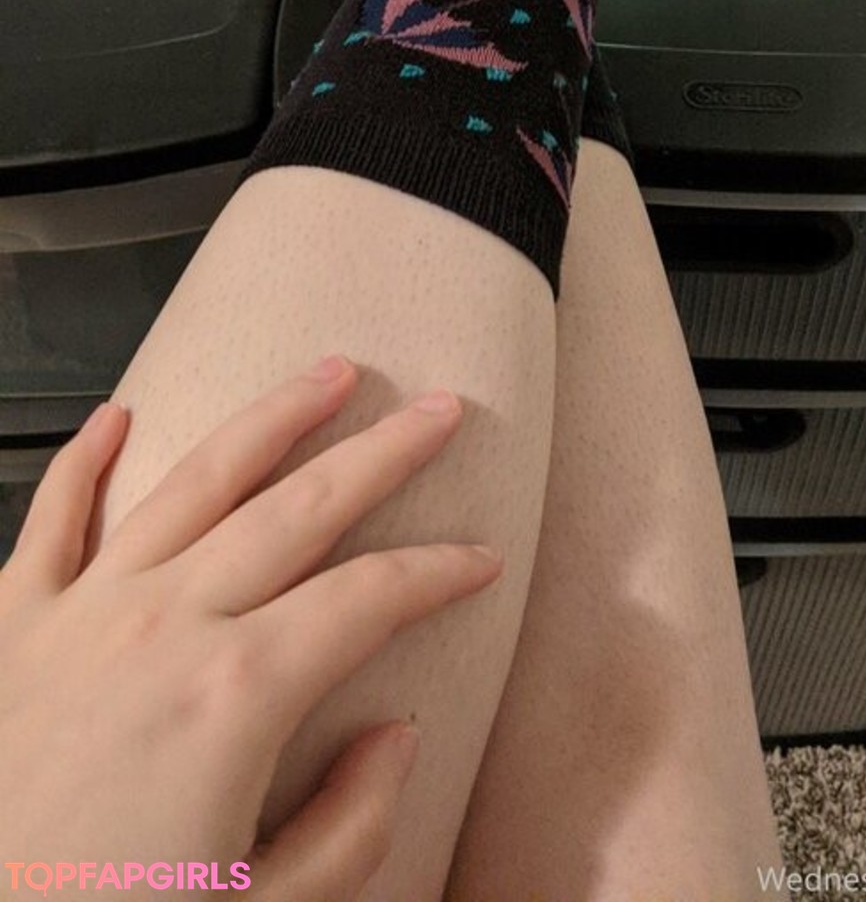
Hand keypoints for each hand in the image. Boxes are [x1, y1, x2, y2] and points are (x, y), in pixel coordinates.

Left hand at [0, 359, 502, 896]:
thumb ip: (348, 827)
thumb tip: (395, 739)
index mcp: (237, 696)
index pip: (369, 599)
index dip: (438, 572)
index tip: (482, 557)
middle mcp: (165, 627)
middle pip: (300, 508)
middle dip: (382, 451)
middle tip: (438, 409)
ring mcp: (83, 613)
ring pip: (197, 481)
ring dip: (272, 418)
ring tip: (328, 373)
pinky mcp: (12, 625)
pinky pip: (53, 517)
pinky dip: (85, 459)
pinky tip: (117, 417)